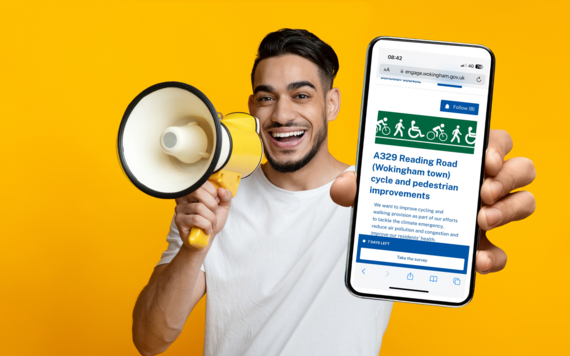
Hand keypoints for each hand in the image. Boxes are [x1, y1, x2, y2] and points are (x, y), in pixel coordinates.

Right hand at [174, 181, 232, 249]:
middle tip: (214, 213)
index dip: (214, 193)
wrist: (205, 240)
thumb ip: (226, 197)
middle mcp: (183, 197)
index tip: (216, 202)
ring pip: (199, 207)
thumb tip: (222, 190)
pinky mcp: (179, 220)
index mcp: (193, 191)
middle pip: (198, 192)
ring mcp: (179, 208)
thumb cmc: (211, 222)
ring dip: (211, 218)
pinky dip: (206, 225)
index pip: (202, 183)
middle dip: (212, 205)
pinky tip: (207, 229)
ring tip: (211, 224)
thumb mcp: (223, 207)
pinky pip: (196, 219)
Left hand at [330, 129, 535, 274]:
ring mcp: (485, 214)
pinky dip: (495, 257)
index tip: (484, 157)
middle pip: (520, 169)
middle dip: (508, 177)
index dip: (497, 145)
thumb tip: (342, 188)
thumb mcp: (374, 187)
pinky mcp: (481, 246)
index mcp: (460, 160)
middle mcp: (480, 184)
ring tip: (480, 219)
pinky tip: (475, 260)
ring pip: (523, 203)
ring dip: (510, 210)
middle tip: (482, 191)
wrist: (391, 238)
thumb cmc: (391, 198)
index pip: (493, 141)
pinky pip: (503, 252)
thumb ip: (358, 183)